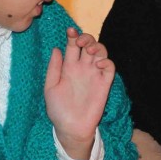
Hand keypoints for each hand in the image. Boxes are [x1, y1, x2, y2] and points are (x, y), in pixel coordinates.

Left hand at [45, 27, 113, 159]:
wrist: (70, 128)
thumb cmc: (58, 110)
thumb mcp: (50, 87)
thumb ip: (54, 68)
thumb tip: (56, 48)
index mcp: (69, 67)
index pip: (73, 45)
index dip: (73, 35)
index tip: (70, 31)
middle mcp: (83, 68)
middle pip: (88, 45)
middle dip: (86, 38)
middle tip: (81, 41)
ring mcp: (94, 75)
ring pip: (101, 52)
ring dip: (97, 46)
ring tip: (90, 50)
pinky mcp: (105, 84)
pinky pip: (110, 68)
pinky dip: (107, 62)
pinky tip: (99, 64)